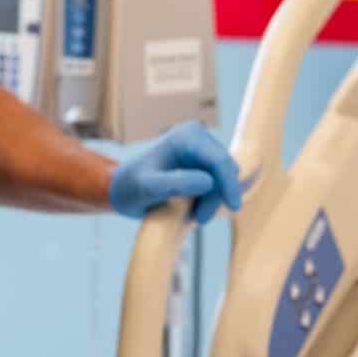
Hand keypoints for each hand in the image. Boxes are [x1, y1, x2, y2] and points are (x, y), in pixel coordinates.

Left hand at [108, 121, 243, 222]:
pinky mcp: (204, 162)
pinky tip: (196, 209)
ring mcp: (202, 149)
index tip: (233, 206)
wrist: (124, 190)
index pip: (218, 160)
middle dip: (218, 195)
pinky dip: (212, 198)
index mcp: (186, 137)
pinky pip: (220, 181)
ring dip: (214, 199)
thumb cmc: (131, 188)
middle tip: (200, 219)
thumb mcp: (148, 188)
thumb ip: (176, 183)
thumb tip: (209, 181)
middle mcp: (198, 137)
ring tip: (193, 215)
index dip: (229, 184)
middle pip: (225, 168)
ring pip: (225, 177)